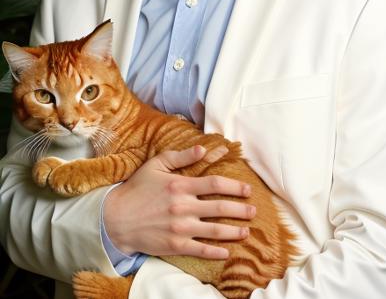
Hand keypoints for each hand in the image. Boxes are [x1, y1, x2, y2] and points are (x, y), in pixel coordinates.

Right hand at [103, 145, 255, 259]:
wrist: (116, 218)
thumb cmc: (138, 188)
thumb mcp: (157, 165)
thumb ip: (181, 156)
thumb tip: (203, 148)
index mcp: (181, 185)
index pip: (216, 184)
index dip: (235, 186)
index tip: (247, 189)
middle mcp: (183, 206)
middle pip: (221, 207)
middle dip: (241, 209)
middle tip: (253, 210)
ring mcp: (180, 228)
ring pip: (215, 230)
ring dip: (234, 231)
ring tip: (246, 230)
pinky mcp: (175, 246)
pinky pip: (201, 250)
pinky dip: (217, 252)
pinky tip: (228, 251)